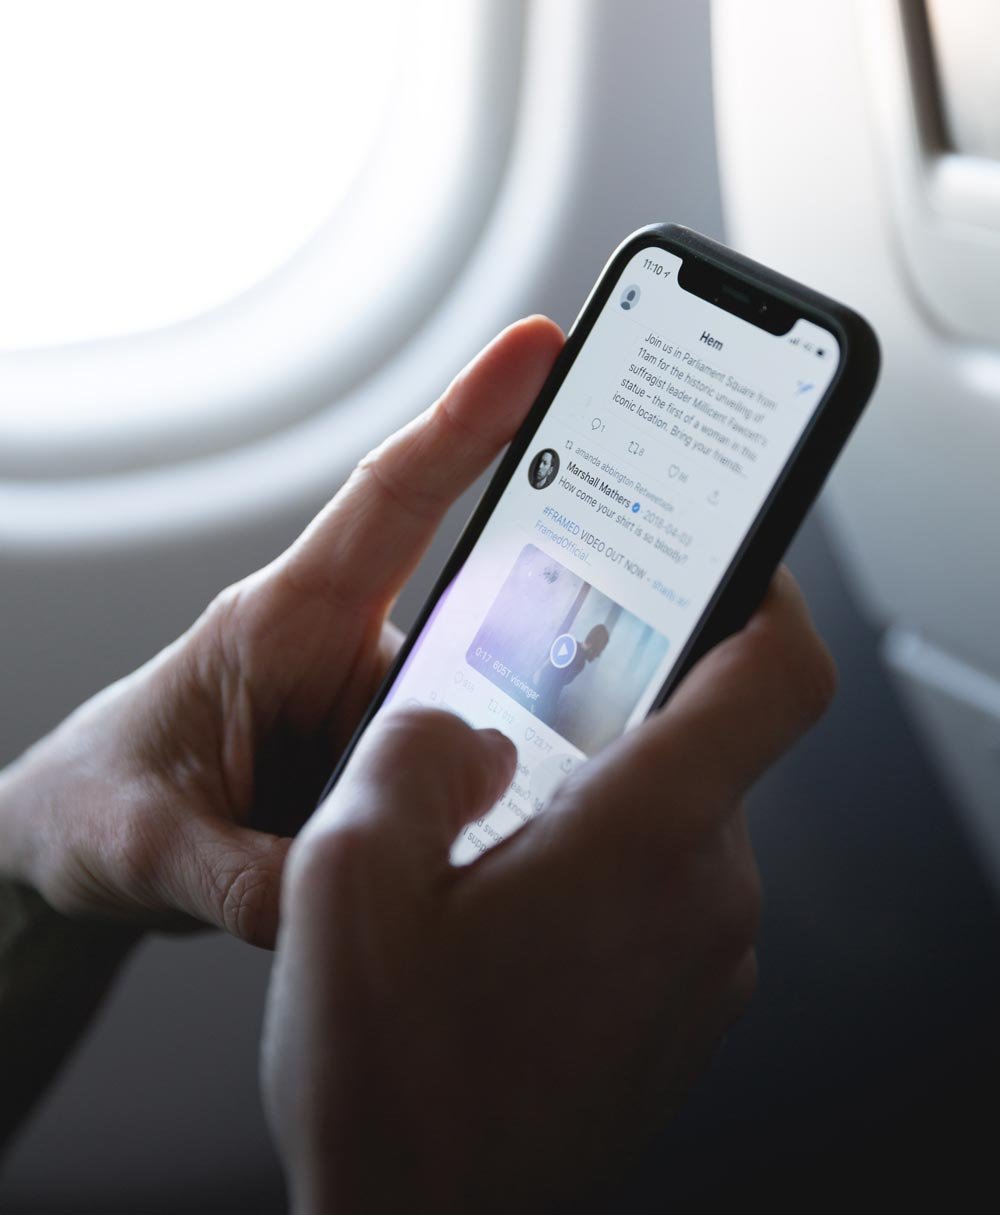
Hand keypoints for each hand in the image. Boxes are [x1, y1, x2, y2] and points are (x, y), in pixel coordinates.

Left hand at [0, 318, 564, 945]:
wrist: (74, 843)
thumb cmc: (95, 800)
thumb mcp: (145, 843)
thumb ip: (241, 876)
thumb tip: (345, 900)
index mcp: (284, 621)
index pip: (392, 499)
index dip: (468, 418)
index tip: (539, 347)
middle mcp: (342, 652)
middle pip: (477, 612)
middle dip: (551, 627)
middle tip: (625, 660)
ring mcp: (369, 708)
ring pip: (478, 708)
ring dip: (498, 760)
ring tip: (492, 831)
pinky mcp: (383, 760)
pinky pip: (454, 769)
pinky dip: (475, 805)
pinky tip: (475, 855)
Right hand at [260, 569, 834, 1212]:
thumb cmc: (389, 1084)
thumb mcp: (344, 883)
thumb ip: (408, 753)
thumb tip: (461, 723)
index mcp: (642, 845)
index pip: (777, 677)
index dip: (767, 592)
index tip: (727, 554)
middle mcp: (704, 898)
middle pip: (704, 739)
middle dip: (616, 704)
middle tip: (517, 709)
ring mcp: (706, 959)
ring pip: (676, 812)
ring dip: (595, 790)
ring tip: (490, 828)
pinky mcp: (686, 999)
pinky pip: (665, 885)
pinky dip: (605, 858)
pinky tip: (511, 899)